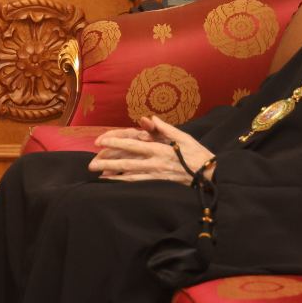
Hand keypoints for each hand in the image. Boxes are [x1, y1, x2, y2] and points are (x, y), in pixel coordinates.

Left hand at [86, 117, 215, 182]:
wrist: (211, 175)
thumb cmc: (198, 154)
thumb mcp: (184, 136)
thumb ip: (165, 128)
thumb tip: (150, 118)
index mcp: (160, 149)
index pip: (133, 144)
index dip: (115, 143)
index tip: (100, 141)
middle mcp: (156, 162)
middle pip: (127, 161)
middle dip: (107, 162)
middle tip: (90, 164)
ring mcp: (156, 175)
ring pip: (130, 175)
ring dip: (112, 175)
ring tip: (97, 175)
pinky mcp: (159, 183)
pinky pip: (139, 184)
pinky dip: (125, 183)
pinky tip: (114, 183)